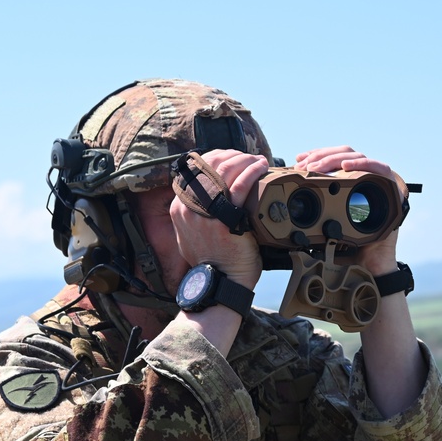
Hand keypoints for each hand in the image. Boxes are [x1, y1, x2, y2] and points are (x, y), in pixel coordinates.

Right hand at [169, 149, 269, 288]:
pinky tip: (262, 168)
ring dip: (246, 160)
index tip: (235, 157)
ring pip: (225, 170)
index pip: (196, 168)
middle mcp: (188, 207)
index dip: (218, 156)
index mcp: (179, 207)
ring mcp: (205, 213)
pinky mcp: (225, 219)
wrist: (221, 285)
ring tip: (259, 161)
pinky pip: (240, 186)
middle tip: (250, 158)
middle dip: (234, 156)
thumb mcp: (191, 236)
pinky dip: (253, 172)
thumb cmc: (214, 263)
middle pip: (211, 165)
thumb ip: (195, 215)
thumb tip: (207, 197)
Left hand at [296, 146, 401, 275]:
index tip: (299, 159)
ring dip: (334, 159)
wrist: (369, 261)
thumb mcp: (327, 218)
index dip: (316, 154)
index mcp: (351, 181)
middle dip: (321, 156)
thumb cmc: (350, 242)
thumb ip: (316, 206)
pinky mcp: (391, 187)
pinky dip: (362, 164)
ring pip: (357, 156)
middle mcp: (365, 178)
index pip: (334, 158)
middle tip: (305, 166)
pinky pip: (379, 168)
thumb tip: (294, 193)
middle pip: (343, 153)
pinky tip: (345, 166)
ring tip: (318, 167)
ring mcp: (378, 181)